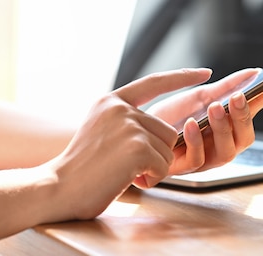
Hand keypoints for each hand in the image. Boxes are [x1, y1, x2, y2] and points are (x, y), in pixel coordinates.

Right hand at [43, 68, 212, 220]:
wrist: (57, 189)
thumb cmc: (82, 168)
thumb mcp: (102, 130)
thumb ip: (128, 121)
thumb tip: (167, 129)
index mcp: (111, 100)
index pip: (155, 82)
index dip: (183, 77)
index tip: (205, 72)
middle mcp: (120, 108)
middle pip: (168, 129)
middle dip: (156, 154)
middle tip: (127, 167)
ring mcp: (129, 125)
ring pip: (168, 148)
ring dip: (153, 167)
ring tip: (124, 172)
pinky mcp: (137, 146)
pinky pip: (163, 165)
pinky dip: (151, 178)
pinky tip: (127, 179)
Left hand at [148, 68, 262, 174]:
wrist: (132, 131)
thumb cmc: (169, 117)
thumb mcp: (198, 97)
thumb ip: (226, 87)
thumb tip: (254, 73)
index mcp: (226, 129)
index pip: (252, 117)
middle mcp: (219, 147)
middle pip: (245, 139)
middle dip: (243, 117)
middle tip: (238, 96)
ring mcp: (204, 160)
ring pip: (226, 153)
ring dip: (223, 129)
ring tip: (215, 107)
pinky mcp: (182, 169)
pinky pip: (197, 161)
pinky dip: (196, 141)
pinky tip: (191, 124)